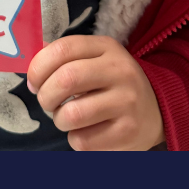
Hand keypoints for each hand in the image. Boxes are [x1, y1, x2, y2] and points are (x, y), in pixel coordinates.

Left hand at [25, 36, 164, 150]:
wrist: (157, 111)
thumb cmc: (113, 86)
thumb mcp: (96, 61)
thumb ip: (65, 59)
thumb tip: (31, 67)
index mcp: (108, 48)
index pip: (63, 49)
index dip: (38, 68)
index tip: (35, 82)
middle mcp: (121, 71)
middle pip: (65, 80)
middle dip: (45, 96)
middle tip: (50, 103)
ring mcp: (127, 102)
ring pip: (71, 115)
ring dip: (60, 121)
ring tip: (70, 118)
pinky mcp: (127, 131)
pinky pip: (82, 140)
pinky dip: (77, 139)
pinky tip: (88, 132)